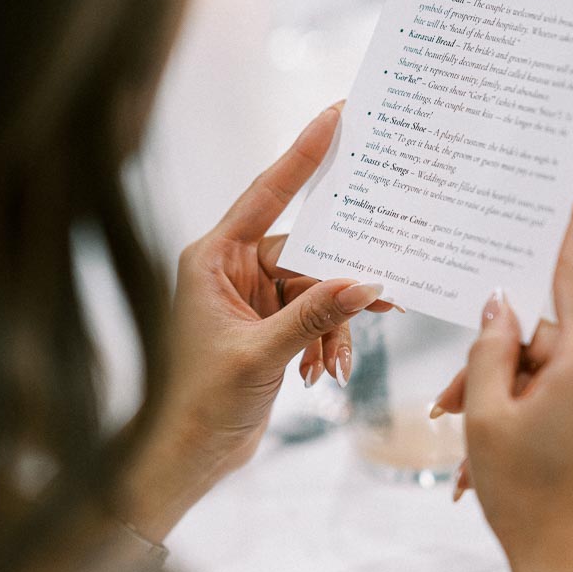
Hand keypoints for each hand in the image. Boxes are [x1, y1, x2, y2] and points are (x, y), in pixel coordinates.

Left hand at [124, 104, 390, 538]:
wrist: (185, 456)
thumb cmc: (198, 403)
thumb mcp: (261, 355)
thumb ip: (312, 316)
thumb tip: (364, 283)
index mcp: (210, 259)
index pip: (265, 195)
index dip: (303, 156)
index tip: (336, 116)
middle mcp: (229, 270)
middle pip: (305, 253)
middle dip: (340, 283)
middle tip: (387, 292)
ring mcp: (249, 298)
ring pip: (316, 289)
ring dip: (332, 325)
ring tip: (333, 364)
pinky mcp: (266, 325)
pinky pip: (313, 315)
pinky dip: (324, 341)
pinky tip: (323, 373)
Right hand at [437, 168, 572, 571]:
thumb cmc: (526, 500)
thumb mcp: (486, 418)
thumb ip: (489, 351)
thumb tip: (500, 306)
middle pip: (544, 343)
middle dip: (493, 372)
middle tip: (443, 413)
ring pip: (552, 378)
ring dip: (508, 405)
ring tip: (470, 455)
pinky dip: (535, 422)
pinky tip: (499, 463)